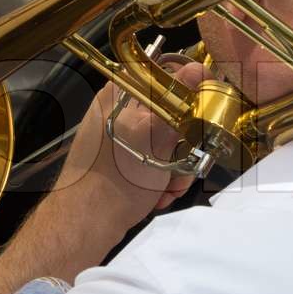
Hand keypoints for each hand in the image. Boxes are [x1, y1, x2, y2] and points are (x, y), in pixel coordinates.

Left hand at [55, 60, 211, 238]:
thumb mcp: (154, 136)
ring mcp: (122, 138)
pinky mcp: (124, 162)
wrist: (86, 224)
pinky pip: (157, 162)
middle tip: (184, 164)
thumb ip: (179, 100)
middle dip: (186, 145)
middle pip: (173, 114)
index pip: (167, 74)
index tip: (206, 114)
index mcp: (121, 93)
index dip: (193, 92)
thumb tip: (197, 69)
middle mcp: (120, 111)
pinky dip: (163, 179)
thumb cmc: (115, 179)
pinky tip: (158, 195)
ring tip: (168, 188)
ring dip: (178, 168)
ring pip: (169, 142)